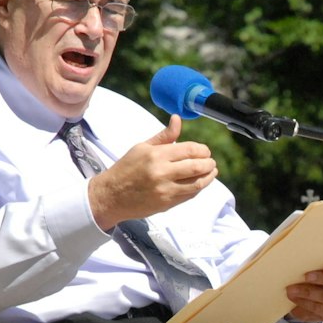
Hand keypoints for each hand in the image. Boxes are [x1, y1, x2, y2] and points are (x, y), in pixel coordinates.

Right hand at [87, 115, 217, 229]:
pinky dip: (198, 188)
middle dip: (209, 163)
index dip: (202, 150)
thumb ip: (164, 136)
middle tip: (211, 162)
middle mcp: (162, 172)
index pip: (189, 149)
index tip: (205, 151)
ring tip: (211, 172)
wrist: (111, 195)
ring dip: (208, 177)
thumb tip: (177, 119)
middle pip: (196, 166)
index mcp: (156, 155)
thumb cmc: (126, 169)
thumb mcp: (142, 147)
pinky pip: (189, 195)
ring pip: (197, 183)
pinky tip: (200, 182)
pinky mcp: (167, 203)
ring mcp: (165, 190)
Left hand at [286, 252, 322, 322]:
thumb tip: (296, 259)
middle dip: (322, 280)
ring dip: (309, 295)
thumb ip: (314, 261)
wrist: (317, 291)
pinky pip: (322, 313)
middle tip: (305, 277)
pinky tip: (294, 305)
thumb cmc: (317, 270)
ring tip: (292, 292)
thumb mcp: (318, 264)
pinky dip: (306, 308)